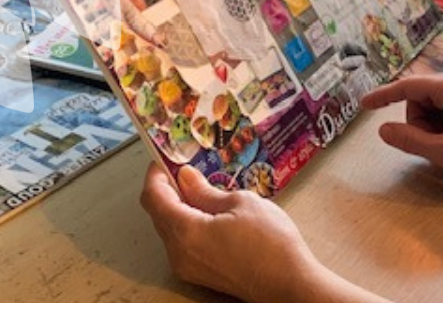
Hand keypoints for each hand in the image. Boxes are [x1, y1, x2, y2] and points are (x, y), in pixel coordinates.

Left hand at [140, 165, 335, 301]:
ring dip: (178, 207)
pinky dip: (188, 224)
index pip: (153, 197)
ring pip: (170, 229)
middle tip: (186, 171)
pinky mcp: (199, 274)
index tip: (166, 160)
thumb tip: (186, 177)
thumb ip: (206, 191)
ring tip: (203, 191)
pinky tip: (210, 215)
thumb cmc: (271, 244)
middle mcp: (179, 253)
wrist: (288, 282)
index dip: (156, 175)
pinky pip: (182, 243)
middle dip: (167, 189)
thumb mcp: (241, 203)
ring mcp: (188, 267)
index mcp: (186, 232)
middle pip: (158, 214)